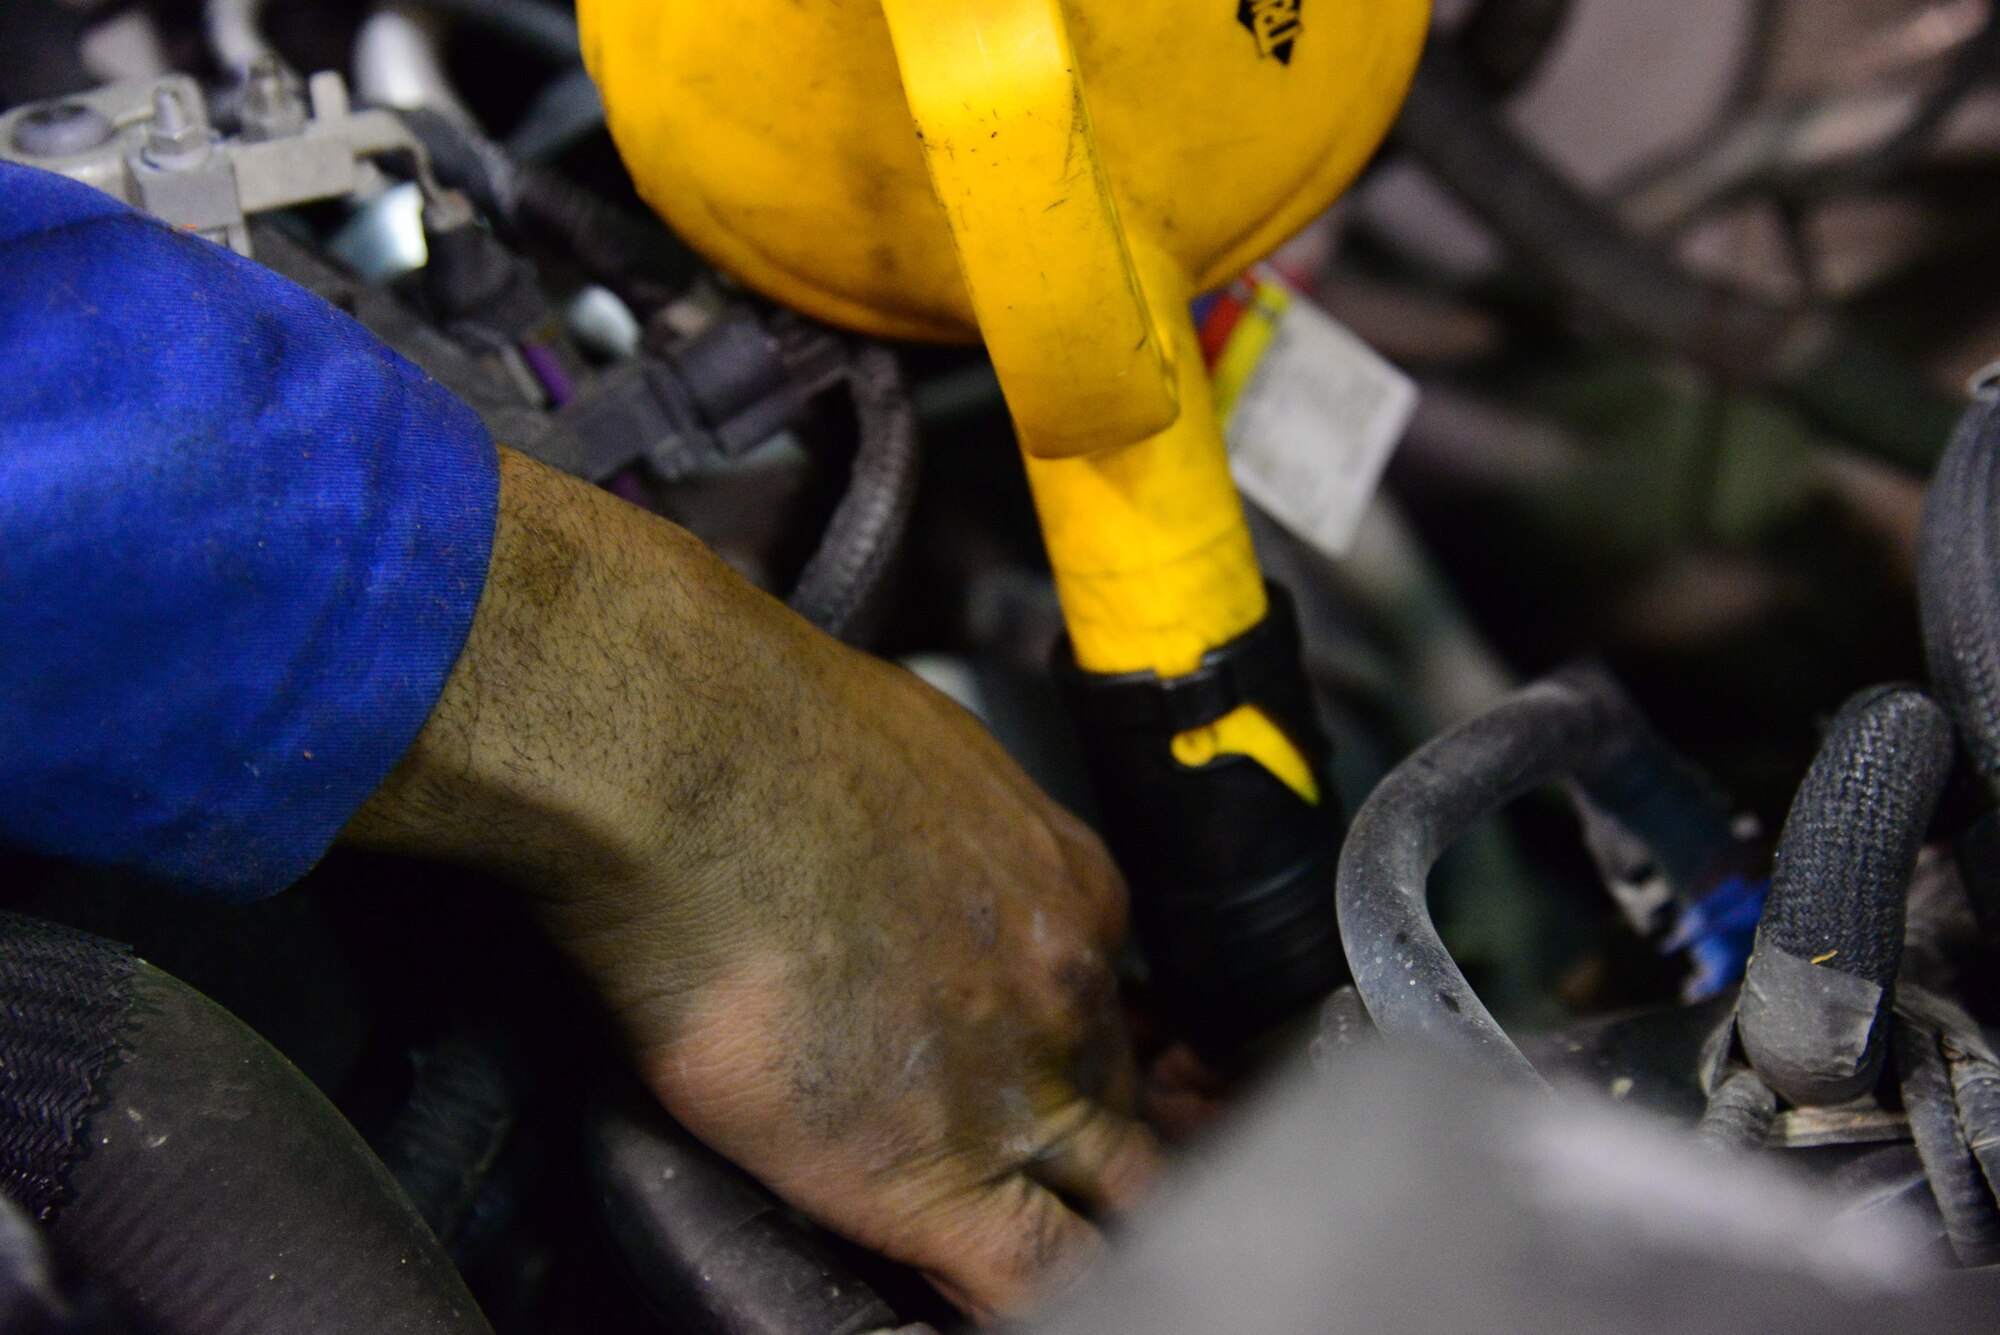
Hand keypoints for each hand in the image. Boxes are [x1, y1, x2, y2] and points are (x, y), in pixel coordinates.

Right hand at [345, 448, 1161, 1317]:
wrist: (693, 762)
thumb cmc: (766, 724)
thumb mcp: (912, 747)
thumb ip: (942, 824)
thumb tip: (898, 850)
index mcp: (1067, 888)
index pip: (1106, 1002)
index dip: (1080, 1052)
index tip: (1054, 1076)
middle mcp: (1068, 987)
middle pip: (1125, 1102)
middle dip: (1124, 1150)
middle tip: (1099, 1184)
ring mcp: (1019, 1086)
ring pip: (1116, 1199)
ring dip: (1101, 1229)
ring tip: (1083, 1259)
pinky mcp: (936, 1174)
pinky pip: (1035, 1277)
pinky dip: (1044, 1296)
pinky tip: (999, 1301)